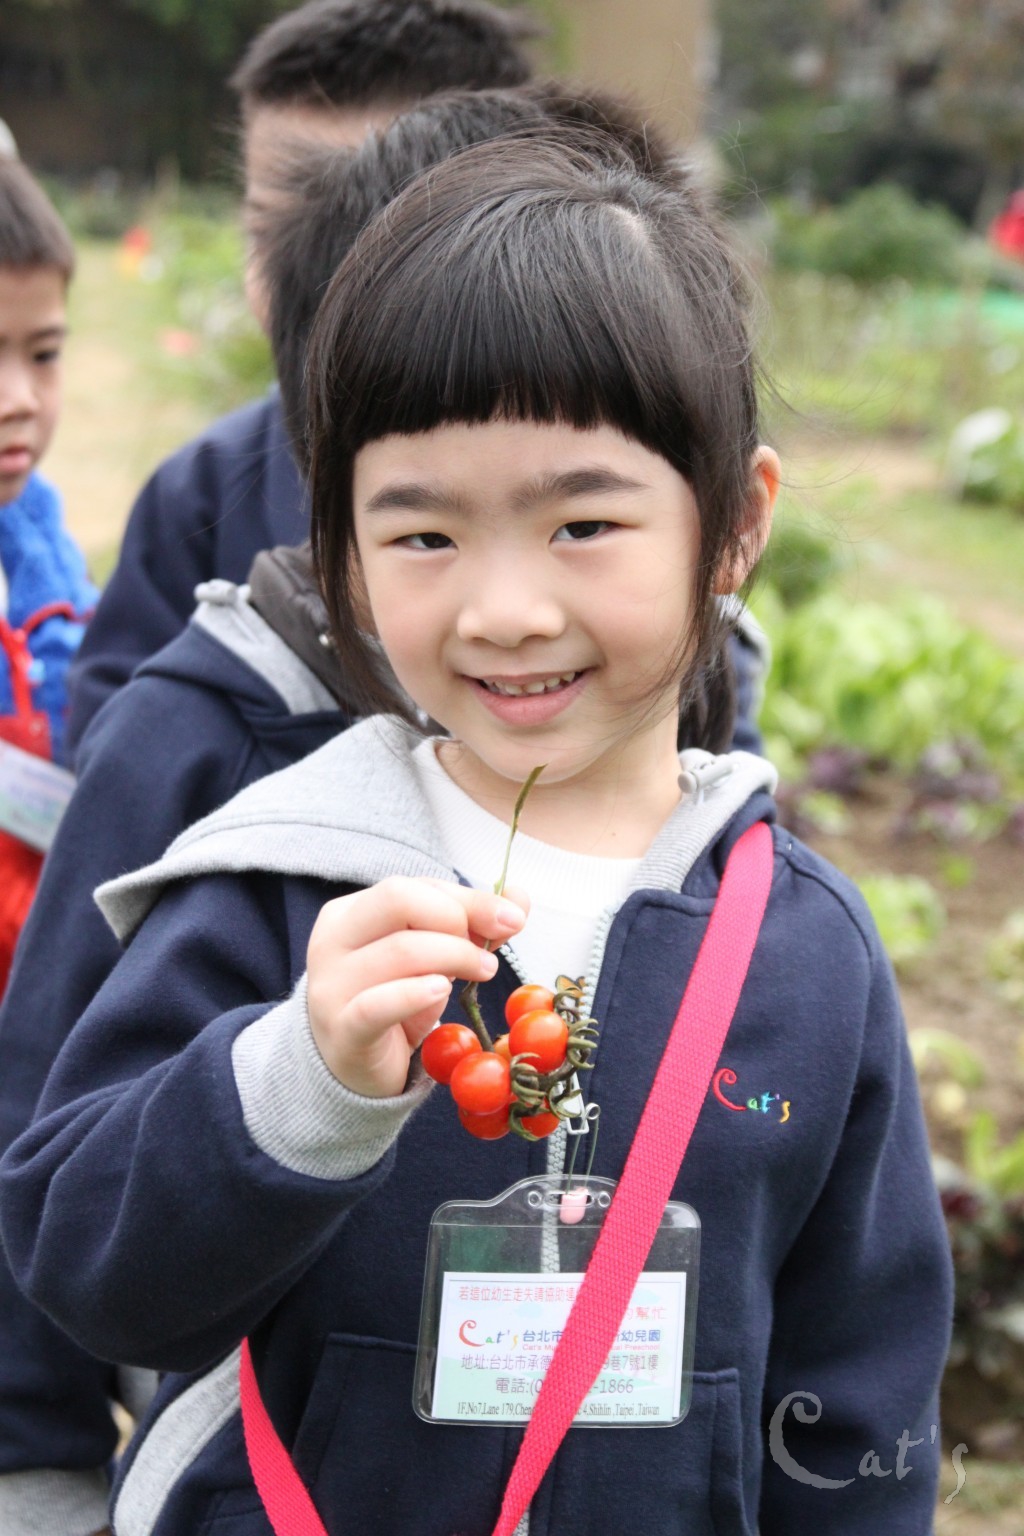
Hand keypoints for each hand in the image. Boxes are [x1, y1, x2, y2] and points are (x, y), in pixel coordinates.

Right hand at [306, 877, 526, 1097]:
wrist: (353, 1066)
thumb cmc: (393, 1000)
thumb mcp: (431, 957)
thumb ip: (471, 925)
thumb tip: (518, 898)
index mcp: (349, 914)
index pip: (413, 886)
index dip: (467, 899)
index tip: (510, 919)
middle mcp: (332, 941)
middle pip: (398, 899)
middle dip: (456, 918)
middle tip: (487, 951)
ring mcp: (331, 985)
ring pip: (400, 950)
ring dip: (456, 957)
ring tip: (483, 973)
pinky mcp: (343, 1030)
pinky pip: (378, 1004)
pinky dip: (416, 994)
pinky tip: (442, 991)